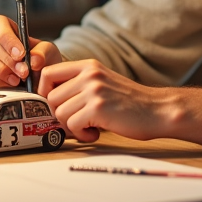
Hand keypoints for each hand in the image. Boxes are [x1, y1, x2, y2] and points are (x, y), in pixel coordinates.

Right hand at [0, 15, 63, 92]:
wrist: (32, 79)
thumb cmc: (37, 60)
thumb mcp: (47, 52)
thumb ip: (42, 53)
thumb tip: (34, 60)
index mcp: (0, 24)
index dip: (8, 40)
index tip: (21, 55)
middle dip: (6, 61)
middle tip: (22, 73)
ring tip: (15, 81)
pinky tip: (4, 87)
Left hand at [38, 60, 201, 147]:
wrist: (158, 110)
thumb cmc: (130, 103)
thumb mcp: (103, 83)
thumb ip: (79, 86)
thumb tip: (48, 101)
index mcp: (88, 66)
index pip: (47, 73)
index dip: (43, 92)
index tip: (54, 106)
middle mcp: (89, 75)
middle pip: (50, 98)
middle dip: (60, 115)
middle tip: (77, 122)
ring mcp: (94, 90)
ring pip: (59, 113)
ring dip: (71, 127)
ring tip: (89, 128)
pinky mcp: (98, 108)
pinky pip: (72, 125)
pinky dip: (81, 135)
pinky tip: (95, 134)